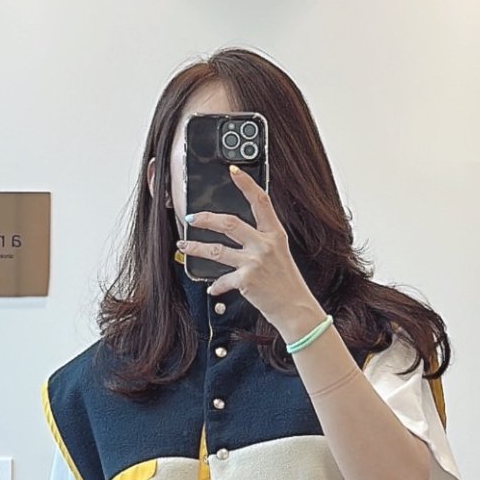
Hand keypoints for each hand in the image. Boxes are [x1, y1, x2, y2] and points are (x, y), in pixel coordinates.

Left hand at [178, 166, 322, 338]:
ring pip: (216, 250)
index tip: (233, 171)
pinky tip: (212, 288)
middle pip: (230, 223)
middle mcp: (265, 244)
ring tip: (184, 247)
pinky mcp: (246, 280)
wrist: (295, 308)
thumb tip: (239, 233)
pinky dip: (216, 286)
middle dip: (206, 219)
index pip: (260, 202)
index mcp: (275, 234)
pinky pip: (223, 280)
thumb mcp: (280, 253)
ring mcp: (254, 262)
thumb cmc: (286, 283)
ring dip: (196, 248)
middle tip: (192, 218)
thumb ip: (262, 240)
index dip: (246, 184)